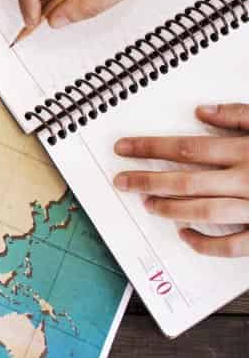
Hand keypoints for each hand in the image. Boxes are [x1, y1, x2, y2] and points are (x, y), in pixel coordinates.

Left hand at [113, 104, 248, 255]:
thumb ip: (241, 116)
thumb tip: (203, 111)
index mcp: (248, 150)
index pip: (187, 148)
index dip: (150, 148)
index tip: (124, 148)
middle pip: (185, 181)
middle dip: (147, 180)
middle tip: (121, 181)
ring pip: (203, 212)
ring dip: (169, 209)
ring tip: (147, 203)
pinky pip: (233, 245)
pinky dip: (205, 244)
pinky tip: (186, 236)